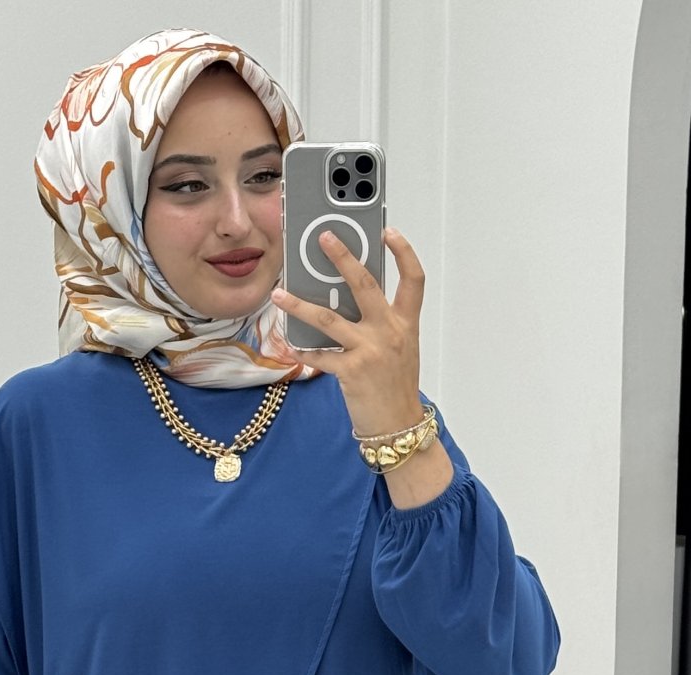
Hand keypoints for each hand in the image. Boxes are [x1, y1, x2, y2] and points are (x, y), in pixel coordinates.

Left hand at [271, 227, 424, 439]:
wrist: (398, 426)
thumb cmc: (395, 386)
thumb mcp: (399, 348)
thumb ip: (380, 322)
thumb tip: (346, 300)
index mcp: (406, 323)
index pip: (413, 279)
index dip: (403, 252)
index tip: (388, 232)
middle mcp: (390, 332)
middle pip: (365, 284)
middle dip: (343, 257)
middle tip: (324, 237)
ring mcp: (370, 351)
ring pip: (328, 318)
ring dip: (299, 304)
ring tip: (279, 293)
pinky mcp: (351, 371)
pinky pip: (320, 355)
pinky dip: (302, 351)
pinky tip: (288, 345)